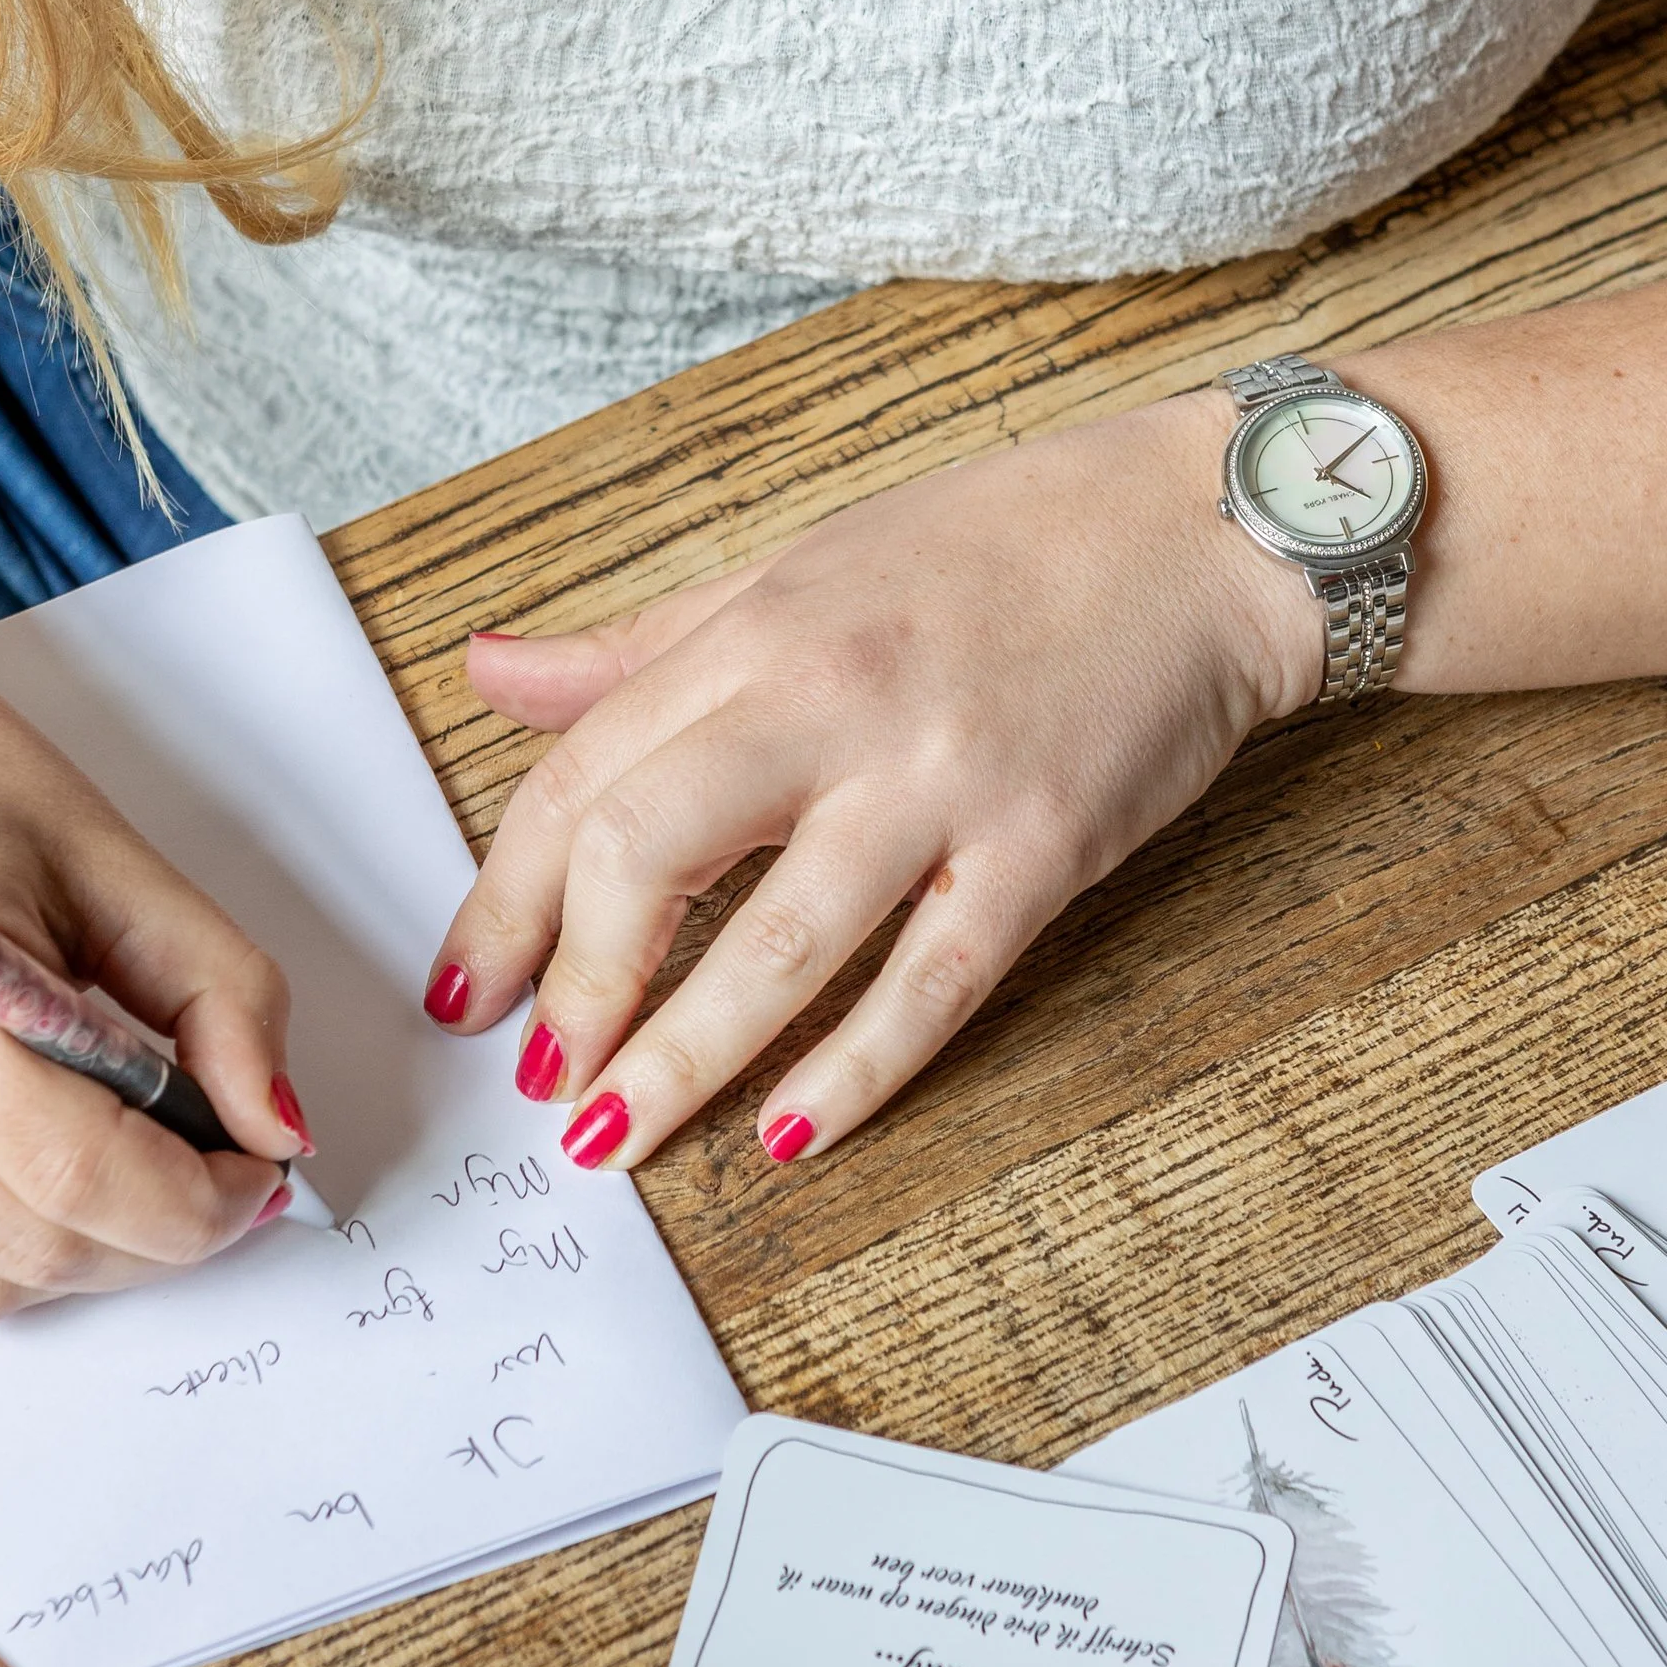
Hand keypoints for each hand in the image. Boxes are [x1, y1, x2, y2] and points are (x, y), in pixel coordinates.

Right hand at [0, 593, 302, 1323]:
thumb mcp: (111, 855)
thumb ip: (220, 994)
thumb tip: (278, 1129)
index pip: (82, 1172)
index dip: (204, 1202)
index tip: (267, 1169)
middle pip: (38, 1246)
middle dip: (163, 1235)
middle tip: (227, 1168)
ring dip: (93, 1256)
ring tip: (138, 1164)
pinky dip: (15, 1248)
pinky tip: (52, 1165)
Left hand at [424, 394, 1322, 1170]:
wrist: (1205, 528)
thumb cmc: (1001, 547)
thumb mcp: (795, 569)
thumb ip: (641, 646)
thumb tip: (491, 674)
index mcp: (758, 634)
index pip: (582, 777)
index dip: (504, 899)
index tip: (461, 991)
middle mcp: (831, 702)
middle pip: (647, 853)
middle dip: (578, 986)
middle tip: (543, 1081)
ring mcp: (939, 780)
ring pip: (779, 941)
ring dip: (682, 1057)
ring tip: (616, 1138)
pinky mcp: (1042, 847)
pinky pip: (930, 982)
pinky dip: (855, 1069)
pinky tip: (789, 1134)